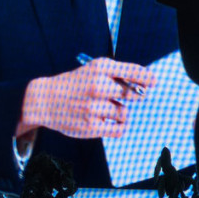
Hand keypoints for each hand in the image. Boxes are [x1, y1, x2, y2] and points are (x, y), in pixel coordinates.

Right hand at [18, 58, 151, 145]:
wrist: (45, 100)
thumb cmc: (75, 84)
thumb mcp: (92, 71)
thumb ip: (116, 76)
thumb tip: (144, 87)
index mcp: (100, 68)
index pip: (133, 72)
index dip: (147, 78)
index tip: (153, 82)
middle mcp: (98, 86)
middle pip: (132, 94)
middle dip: (134, 97)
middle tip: (127, 97)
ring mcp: (94, 107)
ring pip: (124, 113)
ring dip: (121, 113)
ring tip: (106, 109)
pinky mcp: (91, 126)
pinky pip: (118, 129)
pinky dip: (118, 127)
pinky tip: (110, 122)